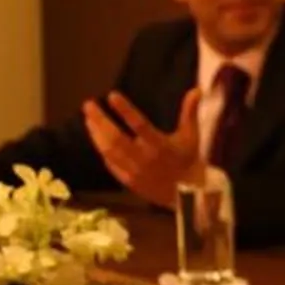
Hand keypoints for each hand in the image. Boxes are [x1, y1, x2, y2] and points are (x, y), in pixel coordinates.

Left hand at [83, 88, 203, 206]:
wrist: (187, 195)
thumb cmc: (187, 160)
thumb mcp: (191, 135)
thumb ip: (190, 112)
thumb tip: (197, 89)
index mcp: (161, 146)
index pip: (140, 125)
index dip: (125, 110)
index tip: (111, 95)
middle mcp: (145, 159)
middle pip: (116, 138)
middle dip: (100, 120)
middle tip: (88, 105)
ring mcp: (134, 171)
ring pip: (109, 151)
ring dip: (96, 134)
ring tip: (89, 118)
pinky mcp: (128, 181)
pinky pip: (110, 163)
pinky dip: (102, 150)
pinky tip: (96, 137)